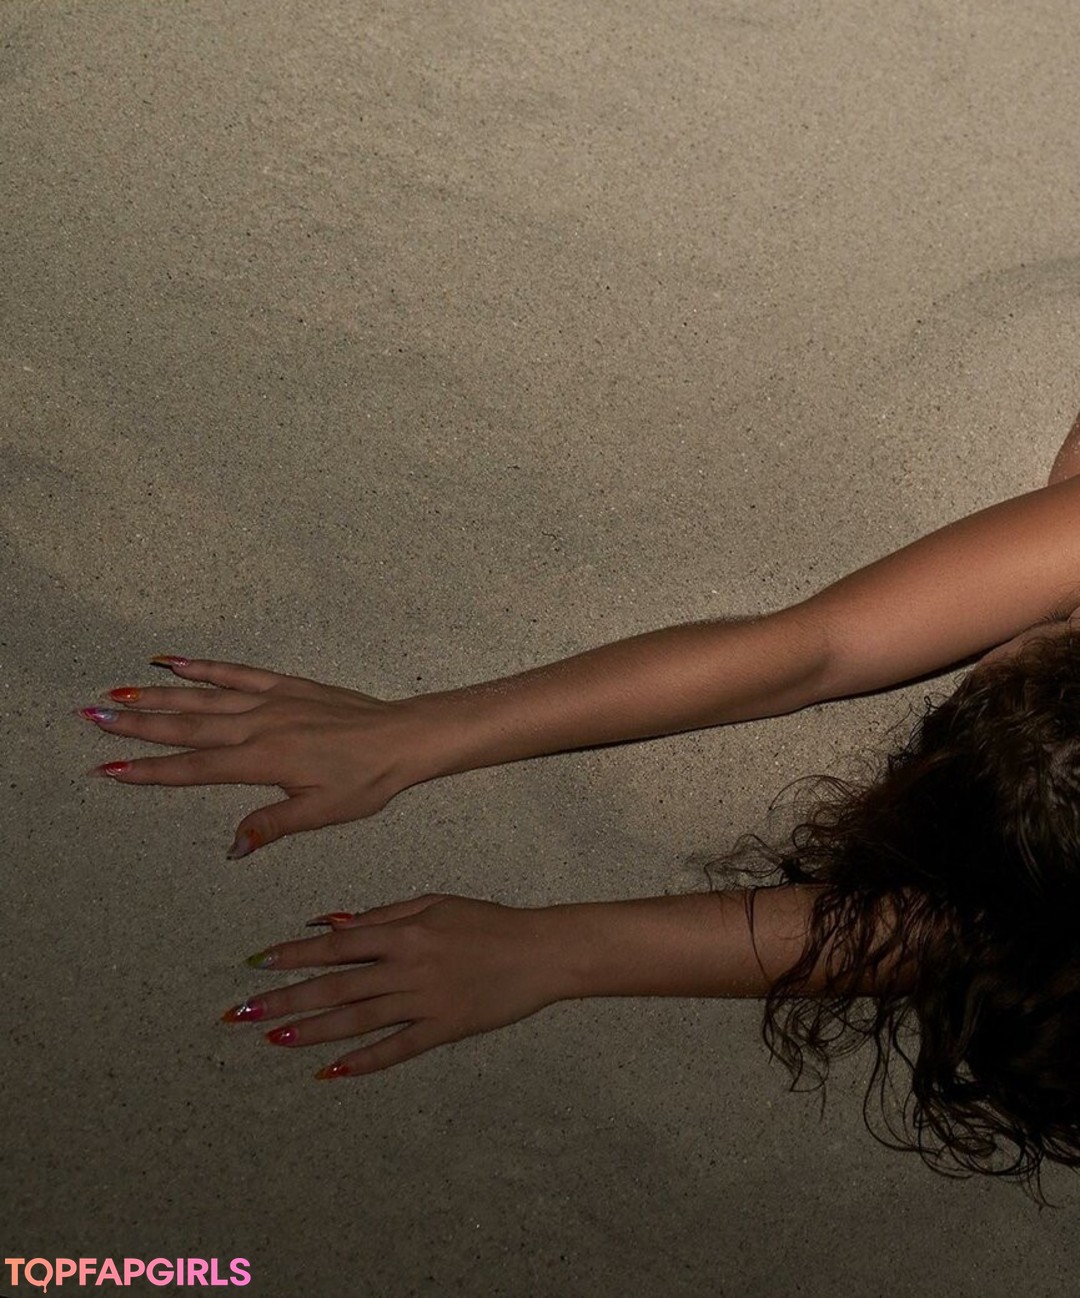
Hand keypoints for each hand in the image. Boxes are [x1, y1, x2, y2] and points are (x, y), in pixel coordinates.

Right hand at [81, 657, 435, 856]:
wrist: (403, 738)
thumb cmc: (368, 779)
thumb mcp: (321, 814)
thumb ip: (271, 826)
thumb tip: (232, 847)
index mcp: (263, 761)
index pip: (194, 769)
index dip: (150, 771)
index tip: (110, 769)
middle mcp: (260, 726)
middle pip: (187, 727)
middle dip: (137, 726)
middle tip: (93, 720)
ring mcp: (272, 702)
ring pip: (204, 698)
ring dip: (159, 697)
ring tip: (119, 694)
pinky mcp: (288, 686)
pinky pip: (239, 674)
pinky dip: (206, 668)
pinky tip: (176, 663)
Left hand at [221, 894, 567, 1075]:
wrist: (540, 952)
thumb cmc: (486, 921)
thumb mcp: (434, 903)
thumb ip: (384, 915)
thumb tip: (334, 924)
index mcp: (404, 931)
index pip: (336, 944)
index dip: (294, 955)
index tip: (257, 964)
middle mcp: (407, 967)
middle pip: (336, 986)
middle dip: (286, 999)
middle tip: (243, 1012)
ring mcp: (424, 1001)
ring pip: (358, 1019)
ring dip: (314, 1031)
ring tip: (276, 1039)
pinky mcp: (444, 1029)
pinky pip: (397, 1049)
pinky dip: (363, 1062)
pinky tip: (332, 1072)